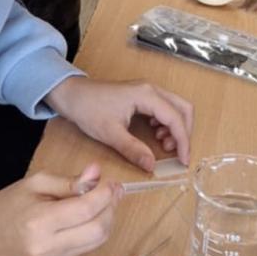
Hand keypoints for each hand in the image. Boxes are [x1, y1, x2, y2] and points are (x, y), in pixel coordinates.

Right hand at [0, 164, 118, 255]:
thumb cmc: (9, 204)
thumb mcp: (36, 183)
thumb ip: (69, 181)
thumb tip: (97, 173)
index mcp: (41, 222)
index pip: (86, 210)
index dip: (105, 194)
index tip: (111, 182)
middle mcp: (50, 246)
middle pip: (99, 230)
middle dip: (111, 208)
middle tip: (112, 191)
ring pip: (98, 241)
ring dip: (107, 220)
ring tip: (103, 202)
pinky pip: (87, 248)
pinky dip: (94, 231)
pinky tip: (87, 218)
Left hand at [45, 76, 193, 172]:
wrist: (72, 95)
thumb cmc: (89, 109)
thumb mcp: (111, 134)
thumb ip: (133, 150)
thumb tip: (152, 166)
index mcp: (147, 95)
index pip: (176, 119)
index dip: (183, 142)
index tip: (183, 161)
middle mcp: (152, 89)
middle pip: (183, 109)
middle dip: (184, 132)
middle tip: (175, 153)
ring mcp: (148, 91)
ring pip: (175, 108)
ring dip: (175, 128)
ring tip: (161, 145)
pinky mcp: (142, 95)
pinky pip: (164, 108)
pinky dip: (166, 123)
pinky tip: (154, 135)